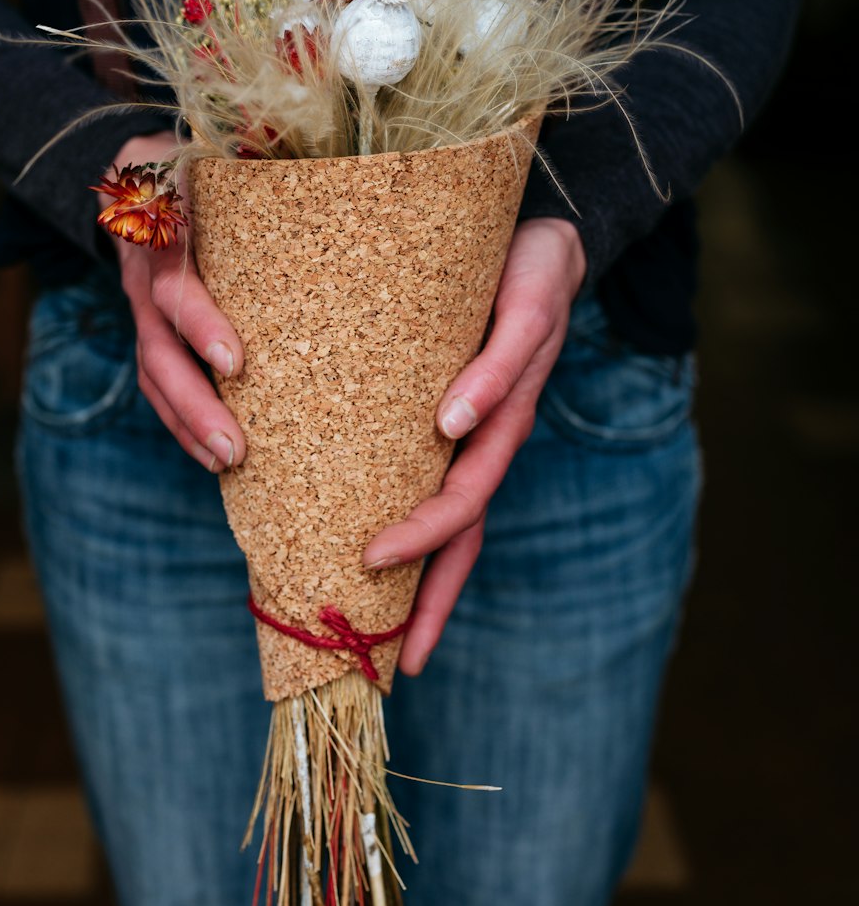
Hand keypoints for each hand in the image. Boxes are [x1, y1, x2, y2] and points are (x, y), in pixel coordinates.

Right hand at [106, 132, 245, 472]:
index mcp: (158, 231)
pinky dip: (185, 423)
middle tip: (237, 451)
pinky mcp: (155, 333)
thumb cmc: (196, 157)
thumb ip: (247, 150)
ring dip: (189, 426)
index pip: (172, 285)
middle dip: (195, 405)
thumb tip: (304, 148)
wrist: (138, 168)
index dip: (198, 323)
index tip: (236, 361)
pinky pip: (161, 385)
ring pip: (154, 377)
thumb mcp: (211, 143)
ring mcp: (143, 311)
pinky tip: (218, 457)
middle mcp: (144, 278)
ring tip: (230, 466)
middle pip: (157, 351)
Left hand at [362, 217, 586, 674]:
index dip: (422, 540)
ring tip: (377, 628)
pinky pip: (422, 474)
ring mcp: (470, 433)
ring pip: (445, 520)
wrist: (544, 241)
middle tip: (391, 664)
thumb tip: (453, 426)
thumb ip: (499, 366)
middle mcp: (483, 442)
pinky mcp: (446, 409)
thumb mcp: (525, 310)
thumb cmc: (534, 271)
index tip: (370, 561)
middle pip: (458, 538)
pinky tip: (360, 531)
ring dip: (417, 578)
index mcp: (502, 427)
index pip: (463, 505)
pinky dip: (399, 514)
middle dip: (426, 601)